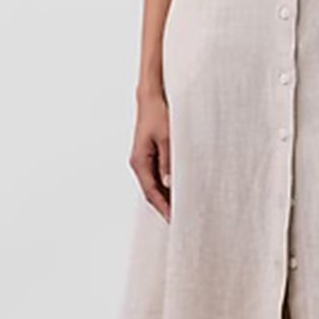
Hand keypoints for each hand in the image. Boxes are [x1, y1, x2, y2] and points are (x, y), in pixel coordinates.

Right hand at [131, 90, 171, 220]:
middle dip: (164, 206)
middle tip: (179, 219)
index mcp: (140, 161)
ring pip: (154, 185)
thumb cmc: (158, 115)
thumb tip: (169, 184)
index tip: (172, 219)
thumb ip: (168, 162)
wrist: (151, 99)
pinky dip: (165, 185)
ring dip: (165, 196)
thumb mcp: (167, 139)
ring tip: (180, 208)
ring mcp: (143, 160)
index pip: (151, 191)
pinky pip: (156, 175)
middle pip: (151, 191)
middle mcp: (139, 163)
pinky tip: (176, 190)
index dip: (162, 206)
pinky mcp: (149, 155)